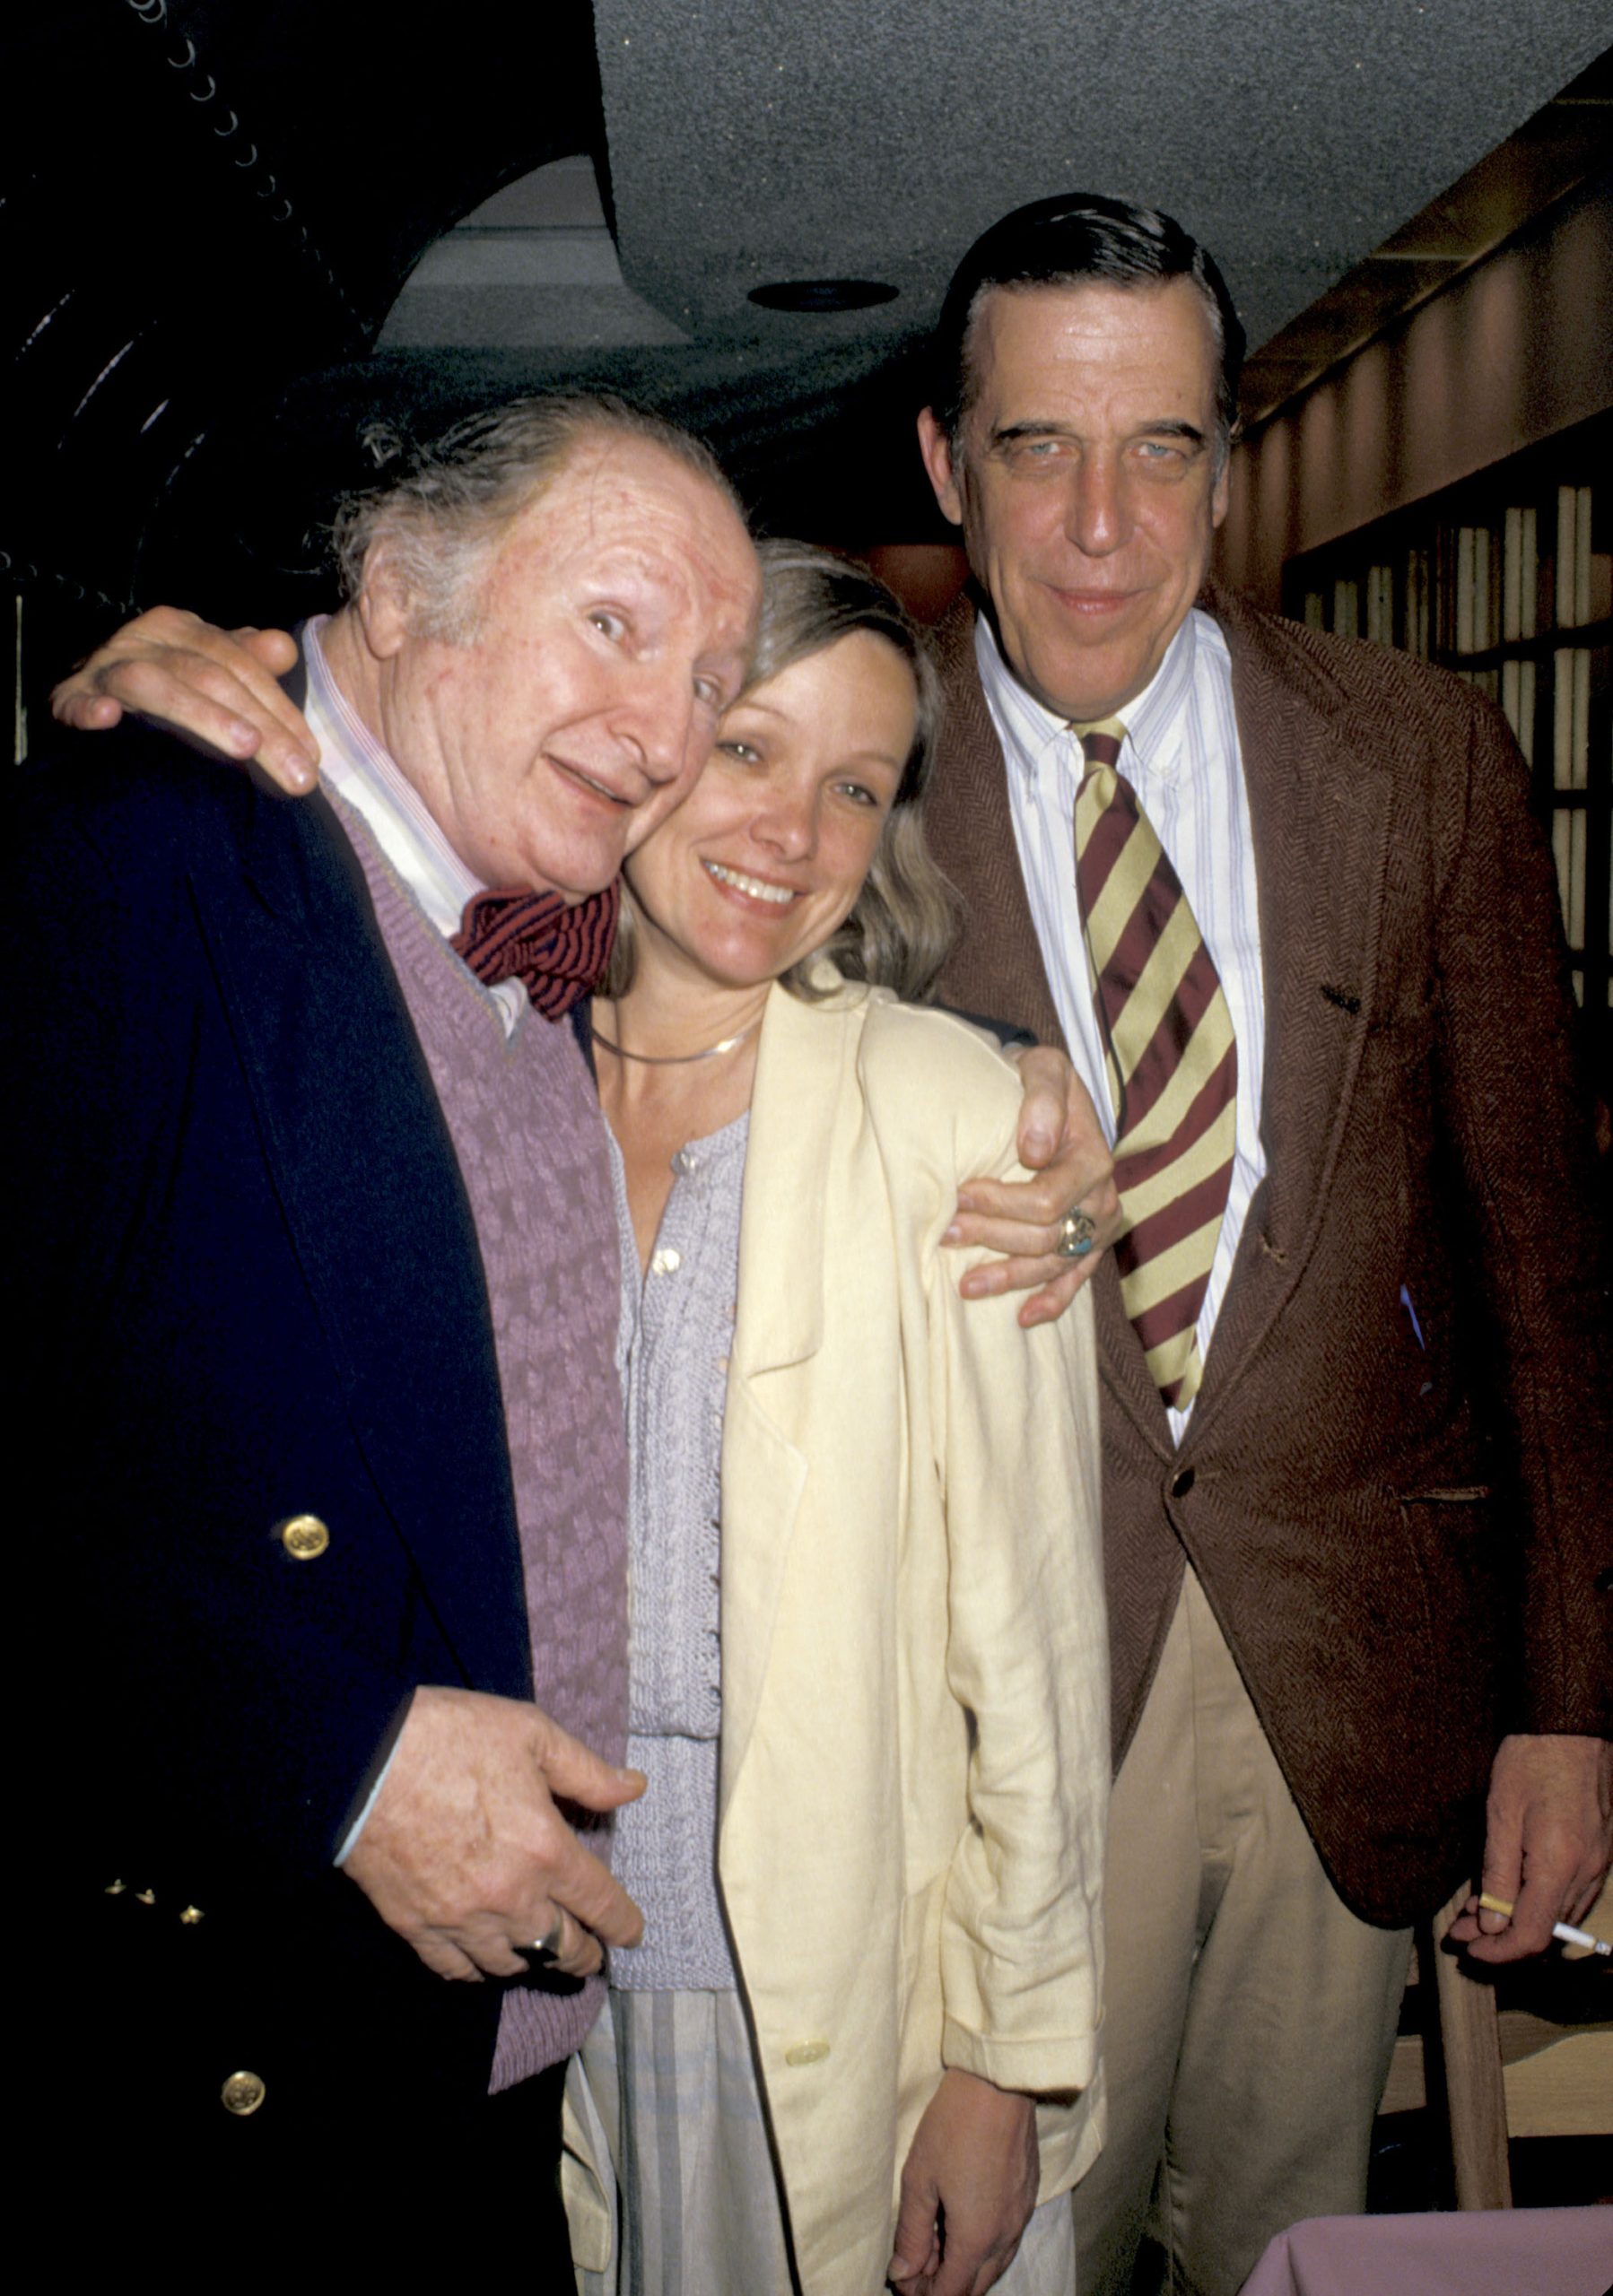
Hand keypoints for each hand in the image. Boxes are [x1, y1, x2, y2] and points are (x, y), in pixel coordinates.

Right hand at [50, 606, 319, 789]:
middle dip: (261, 727)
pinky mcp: (69, 696)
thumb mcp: (212, 676)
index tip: (311, 757)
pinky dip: (91, 707)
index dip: (280, 710)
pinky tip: (109, 719)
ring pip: (157, 683)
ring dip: (201, 715)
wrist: (91, 704)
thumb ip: (249, 665)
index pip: (240, 666)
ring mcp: (105, 666)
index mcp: (183, 631)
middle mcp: (144, 639)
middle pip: (209, 676)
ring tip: (246, 749)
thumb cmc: (166, 695)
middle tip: (297, 776)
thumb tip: (283, 650)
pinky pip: (78, 698)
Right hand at [343, 1685, 646, 1981]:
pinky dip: (480, 1969)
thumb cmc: (453, 1737)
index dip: (623, 1924)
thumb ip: (587, 1772)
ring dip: (535, 1961)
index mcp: (546, 1851)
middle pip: (563, 1948)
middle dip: (585, 1954)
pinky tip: (487, 1958)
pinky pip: (459, 1970)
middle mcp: (511, 1898)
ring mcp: (462, 1921)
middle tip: (592, 1953)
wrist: (364, 1760)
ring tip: (542, 1953)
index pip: (600, 1904)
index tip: (632, 1934)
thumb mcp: (533, 1735)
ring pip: (513, 1966)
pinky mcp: (418, 1928)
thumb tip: (634, 1789)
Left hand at [888, 2069, 1038, 2295]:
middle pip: (976, 2286)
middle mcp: (1005, 2235)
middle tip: (915, 2266)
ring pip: (995, 2264)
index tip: (903, 2281)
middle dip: (945, 2285)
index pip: (951, 2292)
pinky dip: (984, 2245)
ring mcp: (1021, 2215)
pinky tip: (963, 2222)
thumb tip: (902, 2274)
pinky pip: (1007, 2238)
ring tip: (935, 2244)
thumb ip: (911, 2233)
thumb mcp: (919, 2179)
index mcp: (977, 2238)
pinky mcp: (1028, 2195)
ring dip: (966, 2266)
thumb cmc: (954, 2126)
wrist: (999, 2083)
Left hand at [946, 1045, 1120, 1326]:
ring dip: (1009, 1278)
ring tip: (965, 1285)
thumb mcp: (1043, 1069)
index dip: (1001, 1205)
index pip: (1047, 1201)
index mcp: (1093, 1161)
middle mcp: (1101, 1201)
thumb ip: (1041, 1098)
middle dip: (993, 1237)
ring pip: (1053, 1266)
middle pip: (1046, 1238)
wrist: (1049, 1094)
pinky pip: (1074, 1282)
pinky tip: (1021, 1317)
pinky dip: (1051, 1302)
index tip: (959, 1194)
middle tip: (945, 1232)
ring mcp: (1097, 1228)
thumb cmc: (1038, 1082)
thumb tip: (1033, 1149)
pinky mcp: (1088, 1245)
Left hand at [1445, 1733, 1612, 1962]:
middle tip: (1462, 1931)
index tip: (1470, 1948)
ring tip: (1478, 1912)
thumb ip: (1497, 1874)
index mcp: (1558, 1865)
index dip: (1500, 1952)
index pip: (1533, 1935)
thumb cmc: (1530, 1762)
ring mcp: (1597, 1865)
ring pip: (1560, 1917)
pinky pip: (1571, 1896)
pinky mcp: (1598, 1854)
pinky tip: (1510, 1892)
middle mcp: (1585, 1872)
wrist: (1570, 1728)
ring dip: (1520, 1922)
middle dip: (1502, 1939)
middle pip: (1547, 1932)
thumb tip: (1490, 1924)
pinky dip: (1540, 1903)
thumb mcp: (1501, 1815)